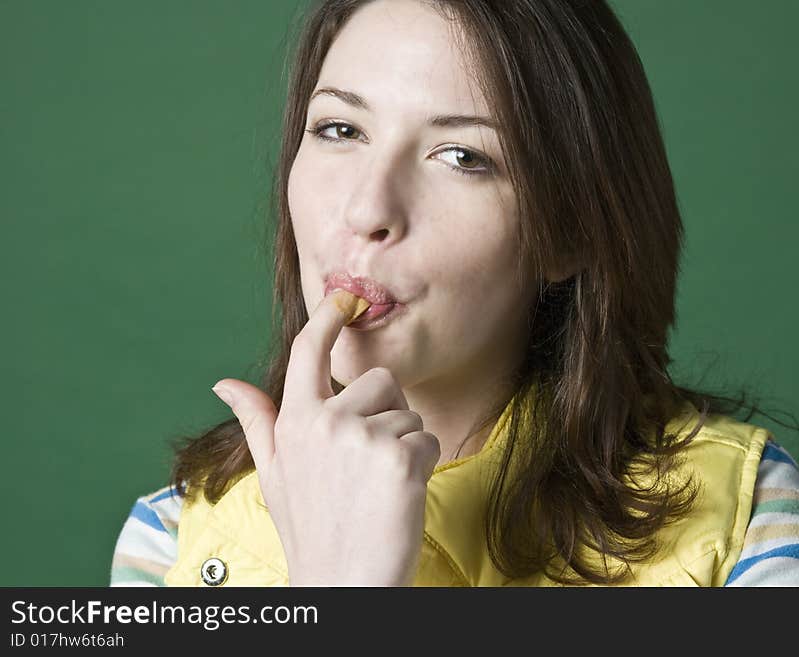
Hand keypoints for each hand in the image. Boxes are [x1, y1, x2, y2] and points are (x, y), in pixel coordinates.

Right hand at [211, 290, 440, 585]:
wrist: (345, 583)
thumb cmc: (313, 529)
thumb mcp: (275, 474)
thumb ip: (258, 422)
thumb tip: (224, 383)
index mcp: (294, 422)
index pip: (307, 354)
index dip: (326, 319)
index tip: (342, 298)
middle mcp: (324, 422)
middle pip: (379, 381)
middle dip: (385, 414)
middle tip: (369, 465)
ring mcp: (362, 438)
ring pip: (407, 414)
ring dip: (403, 446)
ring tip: (380, 486)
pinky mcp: (399, 457)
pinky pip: (427, 440)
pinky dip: (423, 466)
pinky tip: (399, 495)